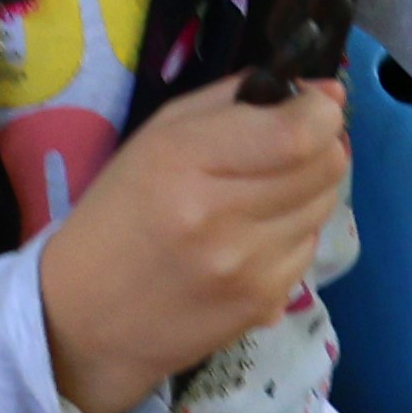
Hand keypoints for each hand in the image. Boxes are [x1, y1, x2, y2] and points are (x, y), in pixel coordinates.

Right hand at [35, 75, 352, 412]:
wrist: (84, 319)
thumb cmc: (117, 213)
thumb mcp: (158, 135)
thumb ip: (237, 100)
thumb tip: (327, 93)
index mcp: (186, 162)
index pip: (298, 133)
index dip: (320, 112)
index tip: (310, 107)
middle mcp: (222, 218)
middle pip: (326, 167)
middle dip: (321, 146)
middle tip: (288, 147)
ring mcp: (248, 268)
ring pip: (325, 206)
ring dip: (307, 191)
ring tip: (261, 195)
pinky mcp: (263, 304)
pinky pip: (308, 250)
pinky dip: (292, 234)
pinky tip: (252, 238)